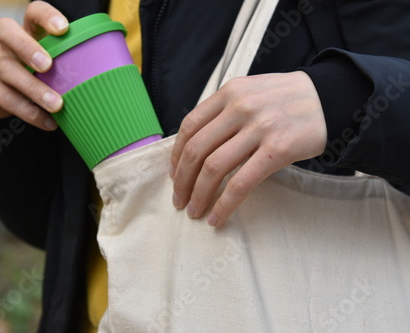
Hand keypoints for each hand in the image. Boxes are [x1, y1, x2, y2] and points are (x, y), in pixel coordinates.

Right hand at [0, 1, 68, 129]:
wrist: (9, 100)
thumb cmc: (45, 79)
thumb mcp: (58, 67)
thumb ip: (75, 66)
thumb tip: (116, 76)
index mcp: (30, 33)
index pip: (33, 12)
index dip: (45, 15)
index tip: (64, 29)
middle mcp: (8, 45)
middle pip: (5, 29)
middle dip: (27, 46)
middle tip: (48, 66)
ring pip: (6, 69)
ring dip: (33, 87)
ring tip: (56, 104)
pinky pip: (6, 99)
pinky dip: (29, 112)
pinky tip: (49, 122)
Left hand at [170, 71, 326, 226]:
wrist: (332, 99)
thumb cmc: (286, 100)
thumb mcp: (251, 93)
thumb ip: (224, 112)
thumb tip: (195, 147)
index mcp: (229, 93)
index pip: (190, 126)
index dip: (176, 155)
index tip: (174, 175)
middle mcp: (240, 107)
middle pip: (197, 150)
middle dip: (181, 181)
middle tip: (179, 200)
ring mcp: (259, 128)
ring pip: (214, 167)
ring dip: (198, 195)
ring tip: (194, 211)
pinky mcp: (277, 149)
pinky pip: (241, 182)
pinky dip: (225, 204)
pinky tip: (218, 216)